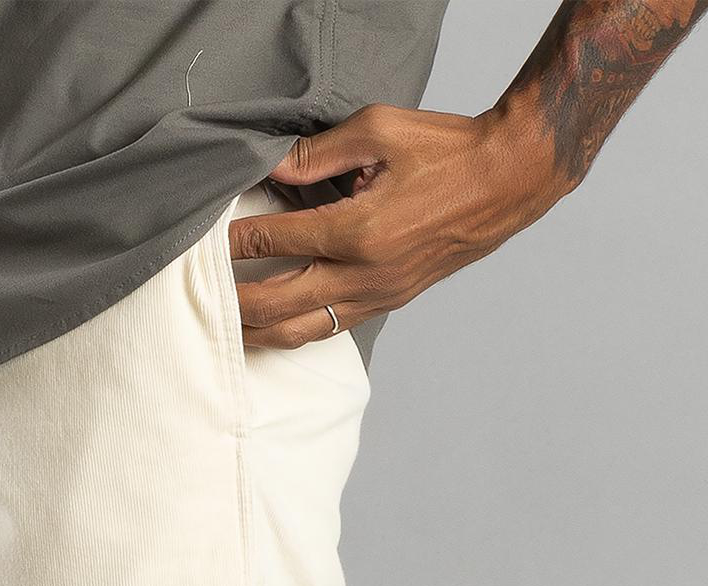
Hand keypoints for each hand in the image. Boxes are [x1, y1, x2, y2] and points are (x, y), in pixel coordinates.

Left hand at [228, 104, 564, 348]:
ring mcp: (378, 296)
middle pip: (279, 304)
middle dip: (236, 301)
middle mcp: (365, 274)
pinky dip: (297, 332)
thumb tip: (272, 167)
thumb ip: (318, 155)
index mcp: (358, 230)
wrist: (504, 180)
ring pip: (303, 331)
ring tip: (229, 326)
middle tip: (203, 294)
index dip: (239, 241)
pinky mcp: (389, 302)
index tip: (213, 237)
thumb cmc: (446, 150)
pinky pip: (333, 327)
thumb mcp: (379, 131)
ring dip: (261, 332)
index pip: (277, 241)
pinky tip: (276, 328)